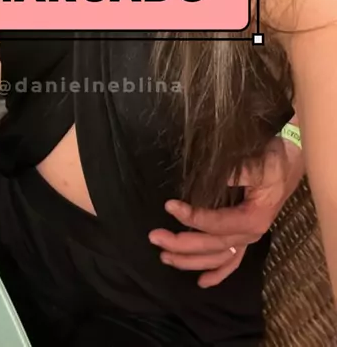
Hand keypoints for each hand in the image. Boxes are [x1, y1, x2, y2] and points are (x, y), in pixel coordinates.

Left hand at [148, 135, 303, 287]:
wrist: (290, 163)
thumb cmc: (273, 162)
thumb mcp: (258, 165)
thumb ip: (238, 174)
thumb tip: (216, 177)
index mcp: (252, 219)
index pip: (216, 224)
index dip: (191, 218)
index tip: (169, 206)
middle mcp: (250, 234)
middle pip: (212, 246)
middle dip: (181, 244)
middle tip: (155, 237)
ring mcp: (248, 239)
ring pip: (217, 258)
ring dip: (191, 260)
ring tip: (165, 257)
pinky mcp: (246, 236)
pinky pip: (232, 262)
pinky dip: (217, 273)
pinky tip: (202, 282)